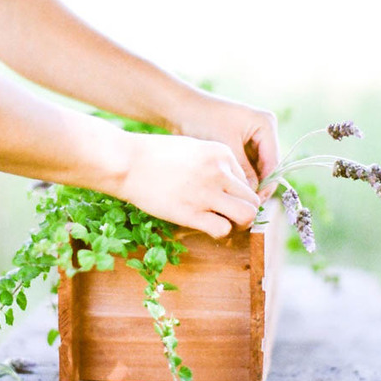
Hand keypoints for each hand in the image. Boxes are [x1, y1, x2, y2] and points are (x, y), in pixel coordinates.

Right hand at [117, 133, 260, 238]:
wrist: (127, 162)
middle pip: (253, 199)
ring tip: (224, 223)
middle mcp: (220, 172)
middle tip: (229, 215)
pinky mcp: (192, 213)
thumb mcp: (192, 148)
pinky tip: (206, 226)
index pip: (246, 180)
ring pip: (246, 216)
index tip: (221, 198)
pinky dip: (219, 232)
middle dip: (244, 210)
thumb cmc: (154, 155)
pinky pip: (223, 230)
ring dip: (239, 224)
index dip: (235, 192)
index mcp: (222, 153)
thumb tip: (226, 185)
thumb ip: (213, 163)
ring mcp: (207, 193)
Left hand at [175, 92, 278, 198]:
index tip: (254, 203)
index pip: (273, 162)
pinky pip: (245, 164)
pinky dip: (239, 176)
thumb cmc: (204, 120)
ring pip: (256, 167)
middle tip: (245, 205)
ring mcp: (252, 136)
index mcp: (266, 125)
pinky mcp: (240, 142)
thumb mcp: (226, 147)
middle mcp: (263, 130)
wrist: (181, 108)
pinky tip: (230, 190)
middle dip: (257, 185)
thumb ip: (243, 171)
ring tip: (236, 200)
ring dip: (248, 182)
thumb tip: (252, 195)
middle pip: (267, 166)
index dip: (266, 185)